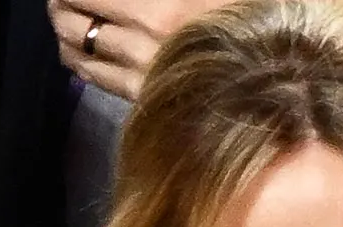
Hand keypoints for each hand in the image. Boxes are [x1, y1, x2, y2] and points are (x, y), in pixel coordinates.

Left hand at [50, 0, 241, 101]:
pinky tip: (85, 54)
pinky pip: (99, 81)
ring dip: (66, 35)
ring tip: (69, 23)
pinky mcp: (149, 101)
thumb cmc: (247, 20)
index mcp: (156, 8)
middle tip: (62, 1)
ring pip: (79, 53)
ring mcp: (144, 75)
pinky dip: (82, 64)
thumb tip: (118, 2)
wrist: (282, 78)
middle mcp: (144, 41)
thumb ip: (153, 0)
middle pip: (73, 19)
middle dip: (60, 6)